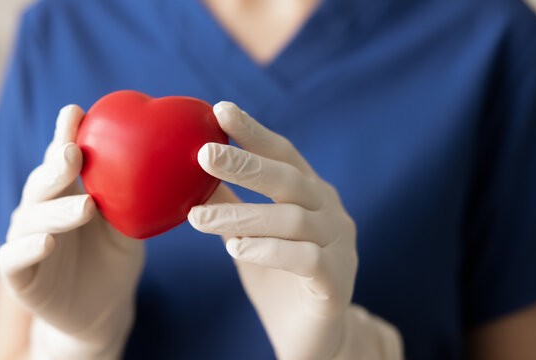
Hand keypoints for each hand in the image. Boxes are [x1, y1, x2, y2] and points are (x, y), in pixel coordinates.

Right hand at [0, 105, 144, 358]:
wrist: (102, 307)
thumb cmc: (115, 257)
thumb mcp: (130, 225)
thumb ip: (137, 196)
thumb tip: (177, 160)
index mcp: (66, 192)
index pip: (64, 160)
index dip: (65, 134)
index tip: (76, 112)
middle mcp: (42, 210)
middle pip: (44, 182)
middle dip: (56, 166)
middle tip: (72, 152)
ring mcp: (26, 239)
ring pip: (32, 217)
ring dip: (56, 210)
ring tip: (85, 205)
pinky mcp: (19, 273)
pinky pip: (15, 257)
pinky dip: (28, 248)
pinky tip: (47, 241)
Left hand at [188, 102, 358, 358]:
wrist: (311, 337)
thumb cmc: (278, 279)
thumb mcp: (250, 234)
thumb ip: (234, 202)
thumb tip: (195, 169)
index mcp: (312, 195)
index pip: (284, 155)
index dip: (254, 132)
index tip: (220, 110)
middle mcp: (331, 213)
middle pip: (290, 179)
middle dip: (246, 164)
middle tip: (203, 155)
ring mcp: (340, 246)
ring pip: (292, 220)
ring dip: (241, 216)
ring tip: (198, 218)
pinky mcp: (337, 282)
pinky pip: (305, 259)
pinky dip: (268, 250)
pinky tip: (236, 249)